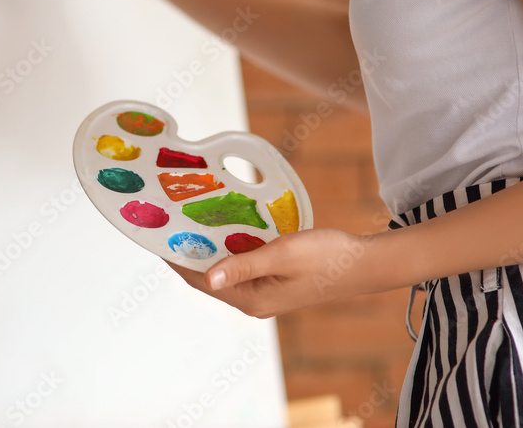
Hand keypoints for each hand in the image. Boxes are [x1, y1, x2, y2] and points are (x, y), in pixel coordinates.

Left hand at [168, 228, 385, 318]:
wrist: (365, 263)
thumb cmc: (327, 257)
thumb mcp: (283, 255)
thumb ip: (244, 264)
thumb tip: (207, 276)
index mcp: (251, 299)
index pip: (200, 280)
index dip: (176, 259)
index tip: (157, 235)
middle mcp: (252, 301)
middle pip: (207, 276)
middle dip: (187, 252)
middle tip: (169, 221)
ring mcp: (262, 293)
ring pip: (222, 269)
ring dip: (206, 248)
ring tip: (187, 221)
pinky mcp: (272, 282)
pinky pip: (239, 265)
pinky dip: (227, 247)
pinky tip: (221, 227)